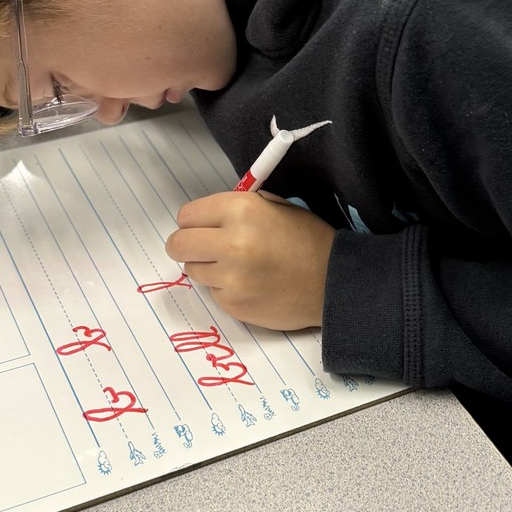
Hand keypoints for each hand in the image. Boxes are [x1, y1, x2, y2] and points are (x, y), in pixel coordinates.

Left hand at [165, 190, 334, 330]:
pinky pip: (213, 292)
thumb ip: (237, 207)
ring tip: (236, 265)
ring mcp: (230, 277)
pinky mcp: (233, 304)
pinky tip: (250, 283)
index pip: (187, 215)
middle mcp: (231, 242)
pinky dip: (224, 288)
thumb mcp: (275, 206)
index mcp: (240, 209)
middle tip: (203, 247)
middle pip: (178, 243)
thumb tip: (206, 216)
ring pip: (192, 269)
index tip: (204, 226)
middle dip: (187, 244)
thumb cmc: (307, 240)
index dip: (195, 220)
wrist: (333, 282)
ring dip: (207, 266)